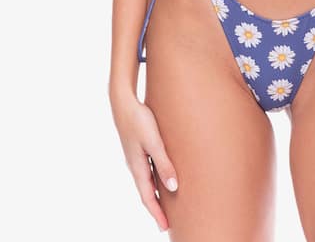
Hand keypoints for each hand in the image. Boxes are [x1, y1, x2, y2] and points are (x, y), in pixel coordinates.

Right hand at [110, 89, 178, 231]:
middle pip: (146, 192)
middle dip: (156, 208)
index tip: (165, 228)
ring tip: (165, 204)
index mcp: (138, 167)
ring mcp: (135, 157)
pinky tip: (161, 178)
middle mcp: (135, 166)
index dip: (157, 213)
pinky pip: (147, 170)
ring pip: (147, 182)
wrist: (123, 102)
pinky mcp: (138, 148)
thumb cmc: (140, 120)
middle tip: (166, 223)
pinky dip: (154, 180)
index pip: (147, 197)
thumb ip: (164, 163)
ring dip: (155, 195)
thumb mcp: (154, 142)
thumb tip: (173, 187)